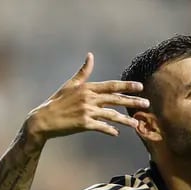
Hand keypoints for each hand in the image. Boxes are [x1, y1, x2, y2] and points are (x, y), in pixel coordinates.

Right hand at [26, 52, 148, 141]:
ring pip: (111, 115)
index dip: (126, 86)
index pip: (111, 86)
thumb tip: (90, 55)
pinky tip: (116, 133)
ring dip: (125, 120)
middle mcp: (88, 98)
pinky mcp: (83, 124)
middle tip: (147, 103)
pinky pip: (101, 127)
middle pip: (115, 99)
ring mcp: (86, 111)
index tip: (140, 87)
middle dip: (132, 101)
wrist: (44, 119)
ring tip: (136, 124)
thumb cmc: (58, 101)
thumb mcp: (70, 84)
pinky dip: (109, 130)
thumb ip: (83, 72)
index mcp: (87, 88)